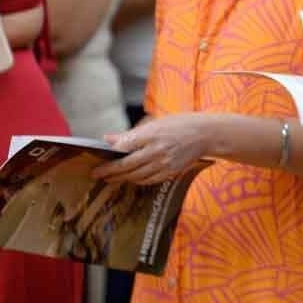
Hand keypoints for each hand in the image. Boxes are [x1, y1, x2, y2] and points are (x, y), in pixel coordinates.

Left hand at [92, 112, 214, 184]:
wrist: (205, 134)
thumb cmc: (180, 124)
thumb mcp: (155, 123)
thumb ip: (131, 134)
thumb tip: (108, 139)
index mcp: (151, 134)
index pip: (124, 148)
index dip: (109, 157)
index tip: (97, 160)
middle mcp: (157, 150)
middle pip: (128, 165)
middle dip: (110, 171)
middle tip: (97, 174)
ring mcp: (164, 163)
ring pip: (137, 175)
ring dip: (121, 178)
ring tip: (110, 178)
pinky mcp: (170, 172)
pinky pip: (149, 180)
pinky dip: (137, 180)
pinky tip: (130, 178)